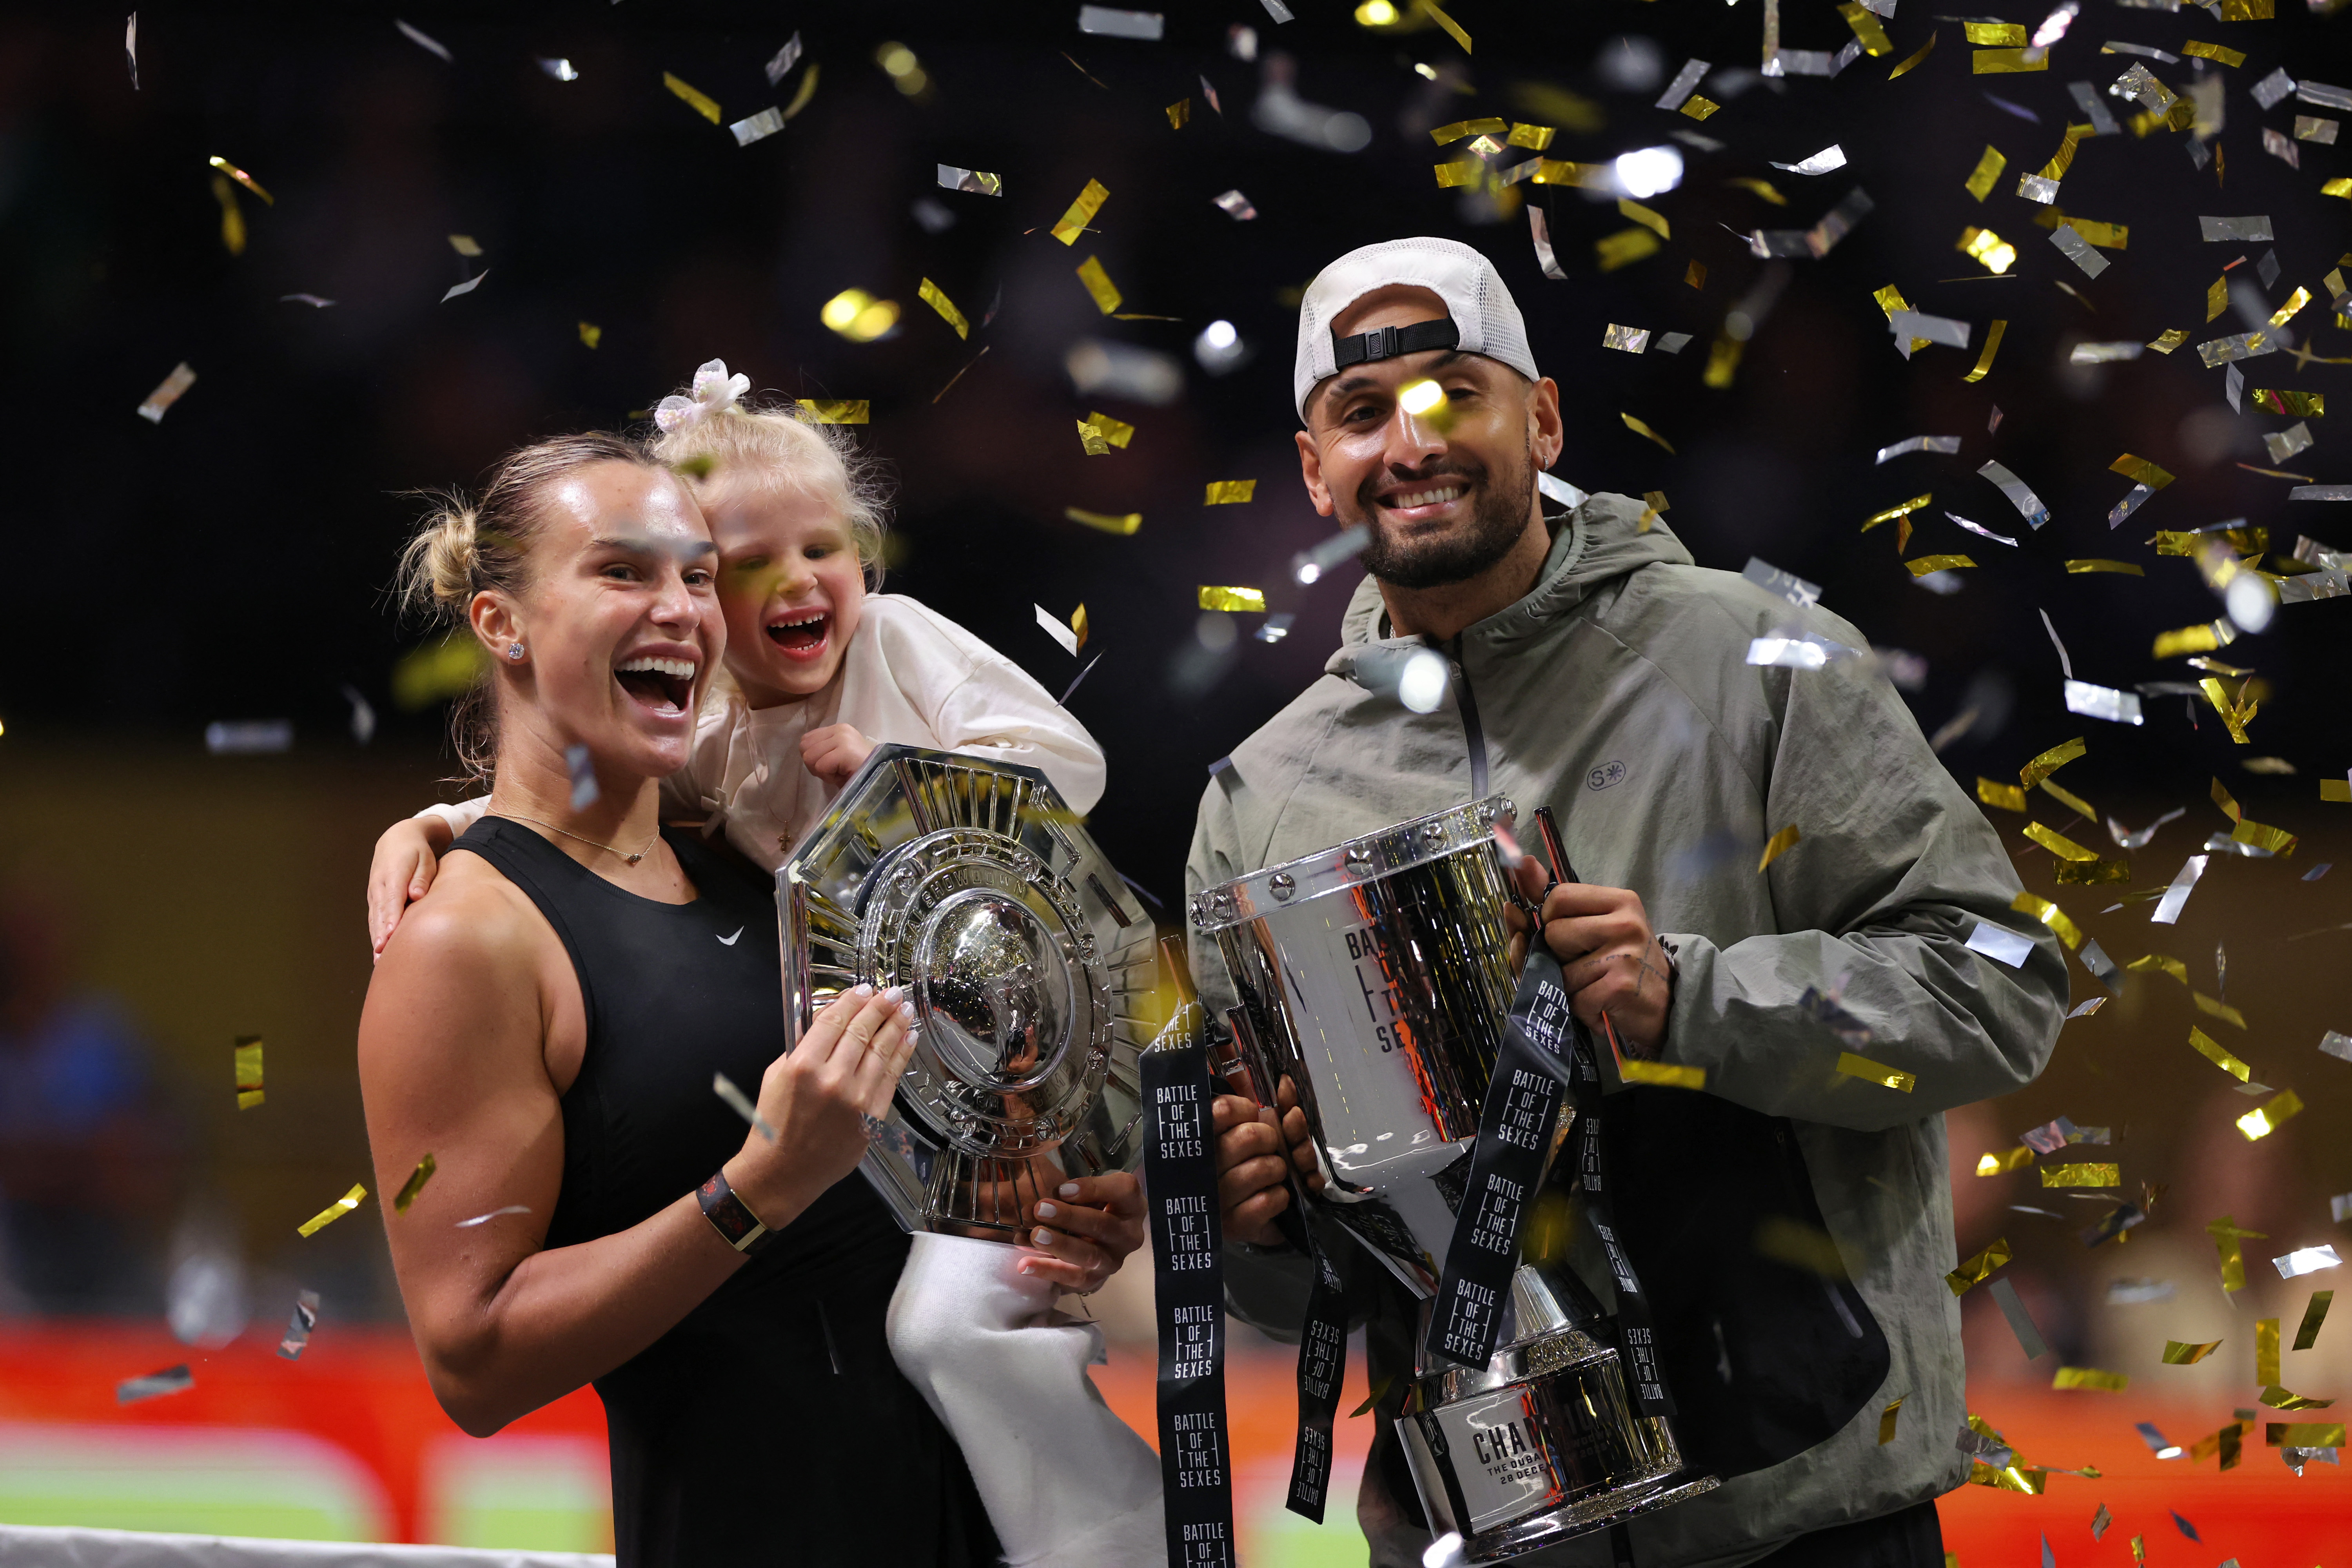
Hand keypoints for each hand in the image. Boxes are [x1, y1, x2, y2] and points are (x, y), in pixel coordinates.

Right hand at [370, 817, 452, 959]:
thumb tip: (417, 895)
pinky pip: (374, 919)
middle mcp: (379, 885)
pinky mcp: (374, 899)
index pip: (392, 898)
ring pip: (375, 918)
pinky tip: (378, 952)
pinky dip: (375, 934)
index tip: (392, 933)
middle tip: (382, 952)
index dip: (391, 917)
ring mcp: (374, 893)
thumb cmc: (417, 852)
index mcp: (393, 873)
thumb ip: (421, 878)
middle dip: (381, 933)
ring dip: (376, 938)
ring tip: (378, 959)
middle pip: (380, 912)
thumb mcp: (424, 859)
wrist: (397, 840)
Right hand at [726, 985, 916, 1224]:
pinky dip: (901, 1054)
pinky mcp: (872, 1117)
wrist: (784, 1171)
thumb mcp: (777, 1075)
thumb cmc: (774, 1124)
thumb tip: (828, 1020)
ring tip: (904, 1008)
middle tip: (891, 992)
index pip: (834, 1021)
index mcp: (803, 1066)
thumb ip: (802, 1046)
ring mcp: (856, 1100)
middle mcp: (832, 1080)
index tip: (864, 989)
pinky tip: (908, 1038)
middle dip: (879, 1007)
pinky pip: (891, 1077)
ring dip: (895, 1026)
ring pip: (881, 1052)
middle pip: (861, 1032)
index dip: (851, 1001)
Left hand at [801, 724, 875, 788]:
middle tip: (834, 771)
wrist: (880, 782)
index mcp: (838, 729)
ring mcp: (843, 739)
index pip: (806, 740)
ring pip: (809, 757)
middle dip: (814, 765)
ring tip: (839, 773)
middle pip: (804, 748)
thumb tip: (805, 753)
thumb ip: (821, 750)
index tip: (830, 766)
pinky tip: (843, 775)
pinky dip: (828, 776)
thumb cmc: (857, 773)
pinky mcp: (845, 751)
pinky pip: (821, 766)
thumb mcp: (836, 756)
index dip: (813, 757)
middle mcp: (840, 730)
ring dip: (822, 772)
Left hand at [1021, 1171, 1144, 1293]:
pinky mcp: (1095, 1280)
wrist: (1093, 1244)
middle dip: (1070, 1217)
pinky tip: (1025, 1265)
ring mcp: (1114, 1260)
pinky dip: (1048, 1271)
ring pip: (1090, 1254)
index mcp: (1131, 1204)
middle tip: (1040, 1209)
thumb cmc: (1087, 1206)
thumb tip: (1033, 1182)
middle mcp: (1129, 1234)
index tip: (1062, 1188)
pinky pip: (1073, 1277)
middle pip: (1103, 1224)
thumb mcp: (1086, 1191)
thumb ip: (1068, 1188)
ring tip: (1035, 1236)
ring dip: (1061, 1244)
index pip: (1124, 1190)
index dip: (1094, 1188)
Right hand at [1212, 1076, 1321, 1247]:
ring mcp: (1218, 1198)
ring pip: (1264, 1168)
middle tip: (1271, 1146)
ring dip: (1280, 1169)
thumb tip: (1286, 1081)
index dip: (1247, 1108)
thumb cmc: (1241, 1164)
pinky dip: (1281, 1196)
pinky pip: (1269, 1200)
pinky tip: (1276, 1196)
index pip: (1223, 1109)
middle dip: (1272, 1138)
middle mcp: (1204, 1166)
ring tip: (1275, 1173)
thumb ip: (1260, 1103)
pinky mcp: (1234, 1225)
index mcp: (1202, 1137)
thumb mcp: (1247, 1128)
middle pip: (1251, 1136)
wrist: (1236, 1221)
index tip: (1253, 1113)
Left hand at [1536, 881, 1671, 1057]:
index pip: (1558, 896)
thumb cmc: (1623, 963)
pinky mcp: (1619, 986)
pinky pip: (1574, 998)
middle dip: (1559, 955)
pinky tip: (1602, 1005)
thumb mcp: (1597, 924)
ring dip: (1571, 986)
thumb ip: (1557, 899)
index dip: (1550, 919)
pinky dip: (1582, 1009)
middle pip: (1554, 933)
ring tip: (1596, 986)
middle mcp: (1625, 923)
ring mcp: (1624, 954)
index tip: (1568, 933)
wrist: (1665, 1007)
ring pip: (1560, 970)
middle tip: (1588, 964)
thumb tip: (1523, 861)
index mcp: (1620, 900)